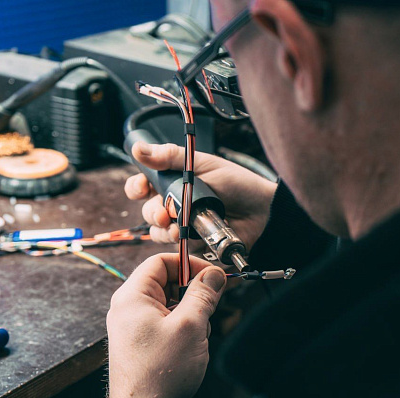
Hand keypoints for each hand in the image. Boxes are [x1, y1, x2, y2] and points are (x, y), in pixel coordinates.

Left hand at [107, 253, 226, 397]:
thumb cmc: (158, 375)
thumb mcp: (190, 326)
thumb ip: (203, 294)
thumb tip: (214, 275)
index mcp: (132, 297)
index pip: (161, 261)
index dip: (189, 263)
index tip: (211, 274)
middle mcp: (130, 308)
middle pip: (166, 280)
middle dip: (192, 290)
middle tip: (210, 302)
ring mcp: (135, 325)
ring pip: (170, 301)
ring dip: (190, 311)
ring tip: (197, 332)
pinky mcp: (143, 340)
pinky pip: (167, 319)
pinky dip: (183, 325)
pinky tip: (191, 343)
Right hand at [125, 142, 276, 250]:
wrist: (262, 211)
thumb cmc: (237, 184)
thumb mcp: (203, 164)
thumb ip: (170, 156)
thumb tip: (138, 149)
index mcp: (174, 181)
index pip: (143, 185)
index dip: (137, 188)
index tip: (140, 189)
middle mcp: (175, 204)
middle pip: (147, 211)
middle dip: (151, 212)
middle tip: (163, 213)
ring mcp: (182, 225)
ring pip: (157, 231)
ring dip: (162, 229)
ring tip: (175, 226)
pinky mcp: (192, 243)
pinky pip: (174, 247)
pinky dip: (176, 242)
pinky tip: (185, 236)